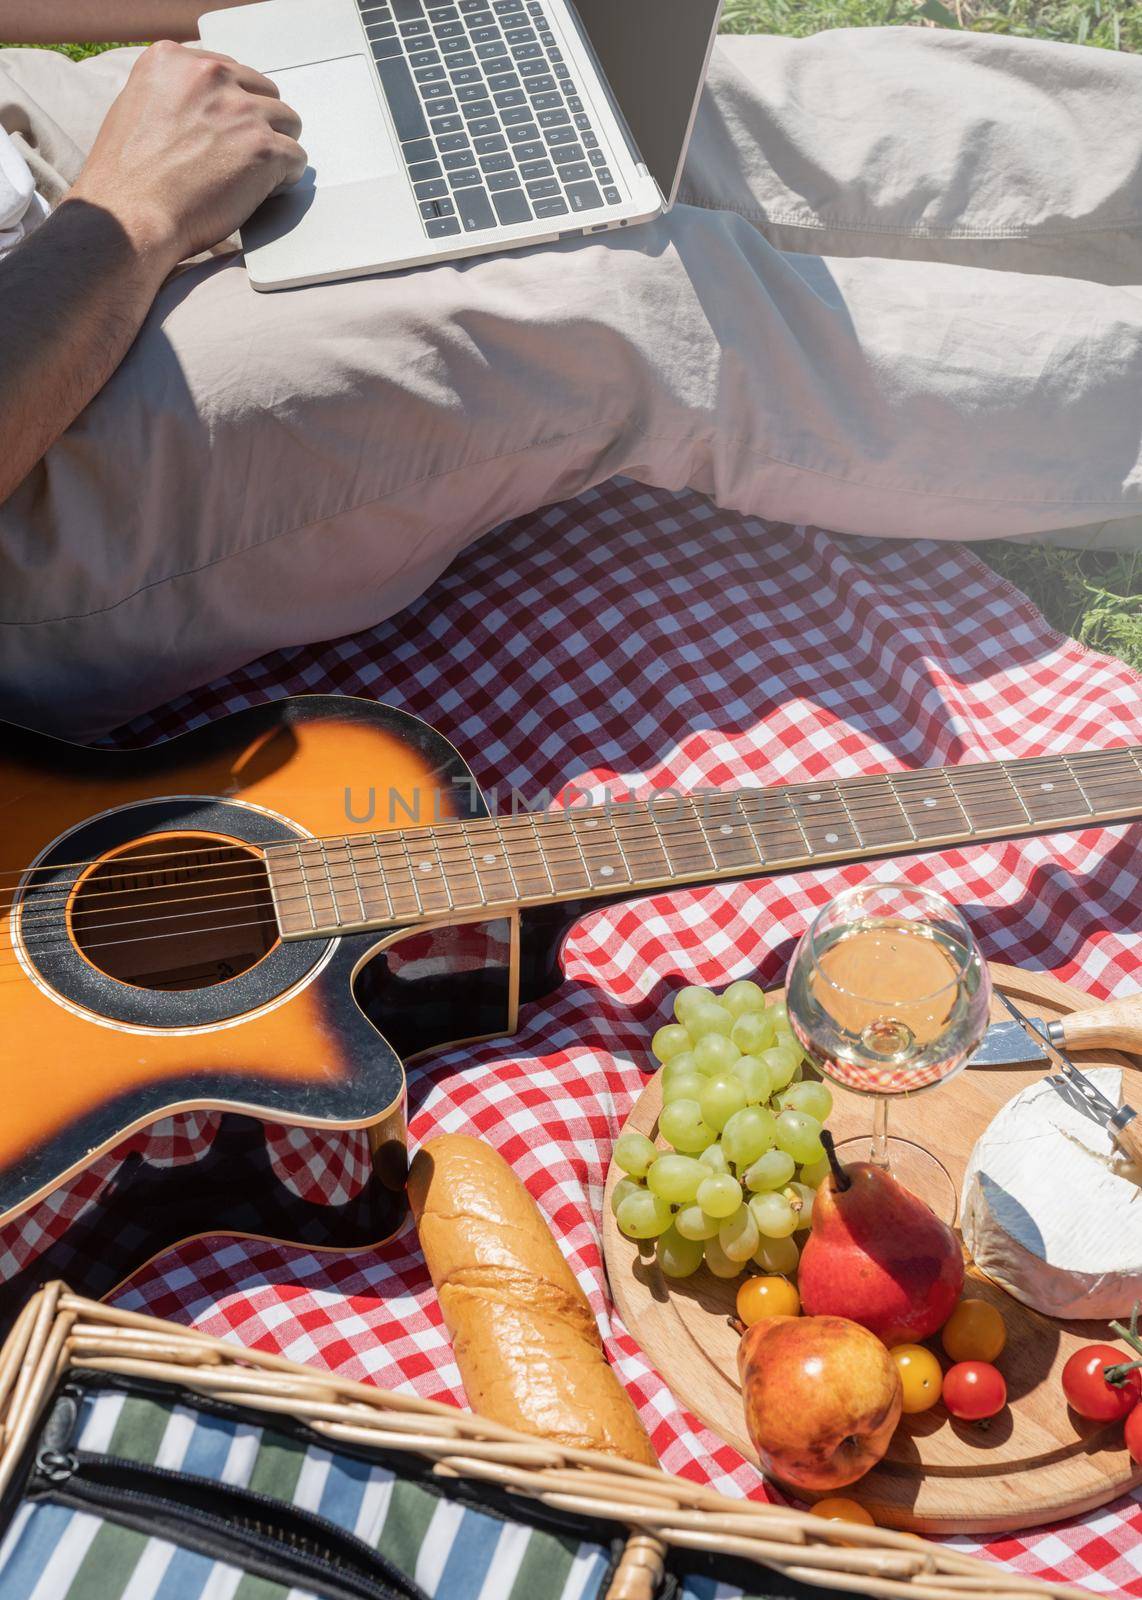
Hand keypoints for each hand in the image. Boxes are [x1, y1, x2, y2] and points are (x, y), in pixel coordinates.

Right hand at [68, 40, 305, 269]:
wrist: (131, 215)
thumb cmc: (126, 178)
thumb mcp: (135, 107)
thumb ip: (173, 93)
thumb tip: (203, 105)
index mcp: (172, 59)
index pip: (228, 71)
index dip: (231, 106)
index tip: (222, 133)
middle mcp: (209, 75)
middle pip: (263, 93)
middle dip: (257, 124)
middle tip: (238, 158)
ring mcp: (240, 110)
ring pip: (288, 122)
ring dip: (275, 149)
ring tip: (249, 177)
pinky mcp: (263, 147)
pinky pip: (297, 157)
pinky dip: (286, 176)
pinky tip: (262, 191)